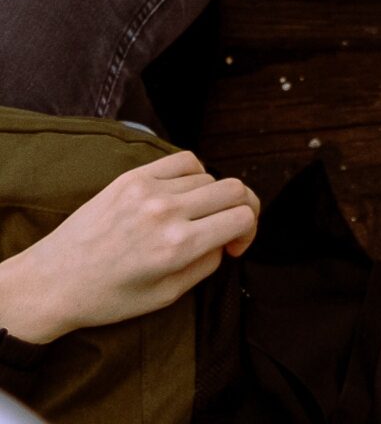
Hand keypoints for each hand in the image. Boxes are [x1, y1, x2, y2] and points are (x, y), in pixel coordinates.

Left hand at [0, 151, 258, 344]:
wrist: (51, 283)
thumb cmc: (104, 297)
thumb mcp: (164, 297)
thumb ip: (205, 265)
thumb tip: (225, 239)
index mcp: (177, 247)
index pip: (241, 217)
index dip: (250, 230)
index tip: (236, 244)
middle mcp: (167, 213)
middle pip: (234, 189)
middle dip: (242, 208)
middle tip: (229, 227)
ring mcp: (149, 190)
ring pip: (210, 176)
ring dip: (212, 197)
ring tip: (195, 216)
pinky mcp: (133, 177)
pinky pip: (184, 161)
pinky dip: (195, 174)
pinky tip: (184, 193)